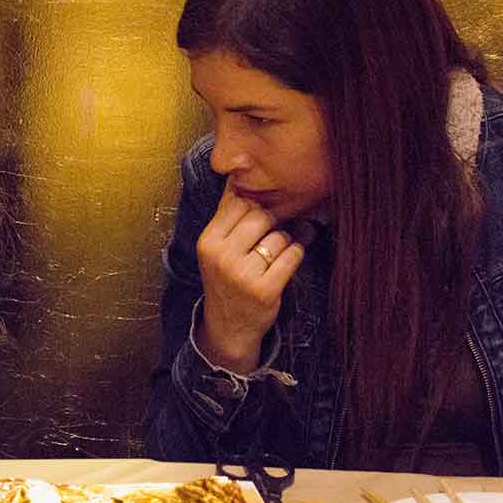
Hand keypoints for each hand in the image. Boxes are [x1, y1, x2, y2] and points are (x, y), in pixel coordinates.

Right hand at [194, 179, 304, 373]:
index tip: (257, 219)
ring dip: (285, 242)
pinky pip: (292, 255)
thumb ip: (227, 215)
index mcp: (207, 241)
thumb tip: (238, 176)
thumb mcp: (216, 248)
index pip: (239, 203)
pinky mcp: (266, 289)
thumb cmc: (225, 280)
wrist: (229, 327)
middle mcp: (222, 256)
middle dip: (271, 223)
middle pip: (261, 216)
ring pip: (280, 235)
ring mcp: (243, 274)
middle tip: (269, 236)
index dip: (254, 207)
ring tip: (274, 254)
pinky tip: (286, 264)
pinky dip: (295, 255)